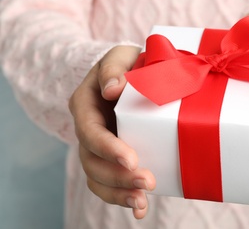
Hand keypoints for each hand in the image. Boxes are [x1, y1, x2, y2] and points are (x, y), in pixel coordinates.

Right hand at [69, 46, 155, 218]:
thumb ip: (115, 68)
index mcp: (86, 104)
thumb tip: (113, 91)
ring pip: (98, 177)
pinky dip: (122, 197)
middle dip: (118, 176)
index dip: (108, 148)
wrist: (129, 75)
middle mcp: (88, 128)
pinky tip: (139, 208)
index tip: (131, 159)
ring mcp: (99, 146)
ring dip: (119, 192)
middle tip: (147, 182)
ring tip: (141, 201)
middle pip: (92, 161)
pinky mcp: (113, 157)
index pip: (90, 131)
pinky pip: (109, 182)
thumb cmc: (126, 63)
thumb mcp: (120, 56)